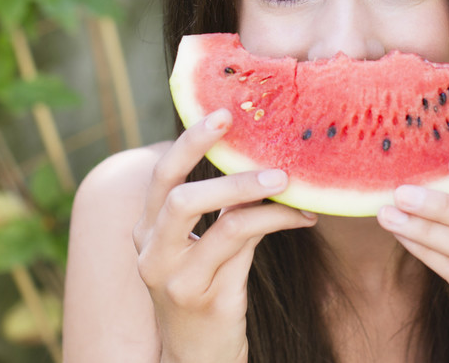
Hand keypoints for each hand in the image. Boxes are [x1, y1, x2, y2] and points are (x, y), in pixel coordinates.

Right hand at [132, 109, 317, 362]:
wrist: (197, 361)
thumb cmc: (206, 295)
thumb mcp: (201, 250)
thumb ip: (218, 211)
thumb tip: (259, 160)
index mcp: (146, 232)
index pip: (161, 176)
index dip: (190, 141)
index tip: (222, 111)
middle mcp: (151, 253)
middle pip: (175, 192)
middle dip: (205, 152)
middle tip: (243, 128)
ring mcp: (175, 279)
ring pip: (213, 218)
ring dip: (251, 190)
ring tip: (286, 178)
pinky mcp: (206, 299)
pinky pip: (242, 244)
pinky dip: (275, 222)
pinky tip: (302, 217)